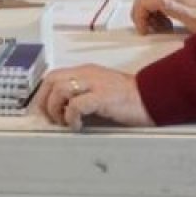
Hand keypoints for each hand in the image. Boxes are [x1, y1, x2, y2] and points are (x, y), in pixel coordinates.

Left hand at [37, 65, 153, 130]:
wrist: (152, 96)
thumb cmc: (129, 97)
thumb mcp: (101, 90)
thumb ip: (83, 94)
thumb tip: (63, 110)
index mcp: (87, 71)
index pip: (54, 76)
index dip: (43, 93)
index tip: (43, 110)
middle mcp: (88, 74)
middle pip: (53, 80)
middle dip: (45, 101)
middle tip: (51, 118)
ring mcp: (95, 84)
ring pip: (60, 89)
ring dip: (56, 109)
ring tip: (65, 122)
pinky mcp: (103, 97)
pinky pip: (77, 105)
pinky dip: (72, 117)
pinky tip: (78, 125)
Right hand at [131, 0, 195, 34]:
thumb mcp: (191, 17)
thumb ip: (174, 7)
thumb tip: (160, 0)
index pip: (142, 0)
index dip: (138, 17)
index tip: (144, 32)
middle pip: (143, 0)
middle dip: (141, 17)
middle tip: (148, 31)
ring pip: (150, 4)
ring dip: (149, 18)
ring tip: (159, 31)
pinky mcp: (178, 3)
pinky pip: (159, 7)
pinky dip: (158, 18)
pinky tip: (167, 28)